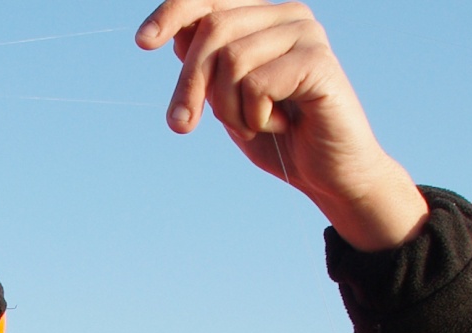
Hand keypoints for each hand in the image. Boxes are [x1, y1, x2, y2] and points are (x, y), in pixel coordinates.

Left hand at [135, 0, 426, 250]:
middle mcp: (287, 15)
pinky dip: (255, 116)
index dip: (173, 12)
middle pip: (212, 30)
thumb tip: (172, 34)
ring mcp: (306, 34)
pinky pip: (257, 83)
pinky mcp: (319, 61)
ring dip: (228, 107)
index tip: (143, 42)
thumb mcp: (227, 99)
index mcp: (263, 17)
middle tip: (182, 125)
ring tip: (253, 125)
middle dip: (189, 84)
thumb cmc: (277, 137)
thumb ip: (206, 66)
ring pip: (231, 59)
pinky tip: (280, 125)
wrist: (329, 176)